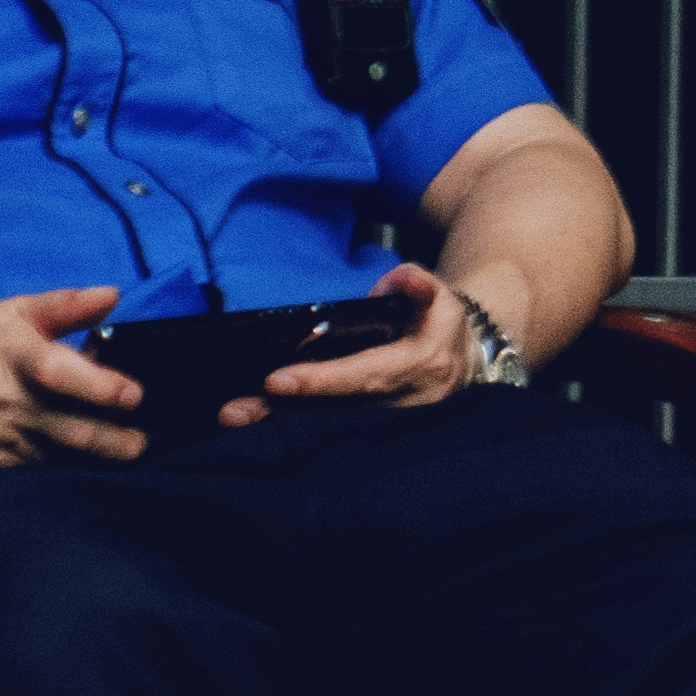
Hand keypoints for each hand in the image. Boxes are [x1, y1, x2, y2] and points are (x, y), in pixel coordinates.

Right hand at [0, 286, 146, 475]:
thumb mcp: (9, 316)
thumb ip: (64, 306)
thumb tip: (112, 296)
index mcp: (10, 357)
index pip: (59, 373)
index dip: (101, 386)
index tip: (133, 395)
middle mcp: (3, 403)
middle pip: (72, 431)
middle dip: (115, 441)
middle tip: (138, 440)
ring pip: (61, 459)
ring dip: (95, 458)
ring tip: (121, 448)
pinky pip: (38, 479)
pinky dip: (65, 475)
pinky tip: (83, 467)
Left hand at [247, 256, 484, 418]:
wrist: (462, 359)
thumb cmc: (439, 322)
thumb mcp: (440, 295)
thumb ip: (418, 284)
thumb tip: (403, 280)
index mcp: (421, 364)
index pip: (366, 375)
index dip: (323, 380)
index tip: (278, 380)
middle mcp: (400, 397)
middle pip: (337, 404)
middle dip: (288, 406)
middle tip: (236, 409)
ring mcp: (381, 412)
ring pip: (327, 415)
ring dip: (279, 414)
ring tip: (234, 412)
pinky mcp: (364, 415)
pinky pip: (325, 415)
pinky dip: (289, 413)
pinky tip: (251, 410)